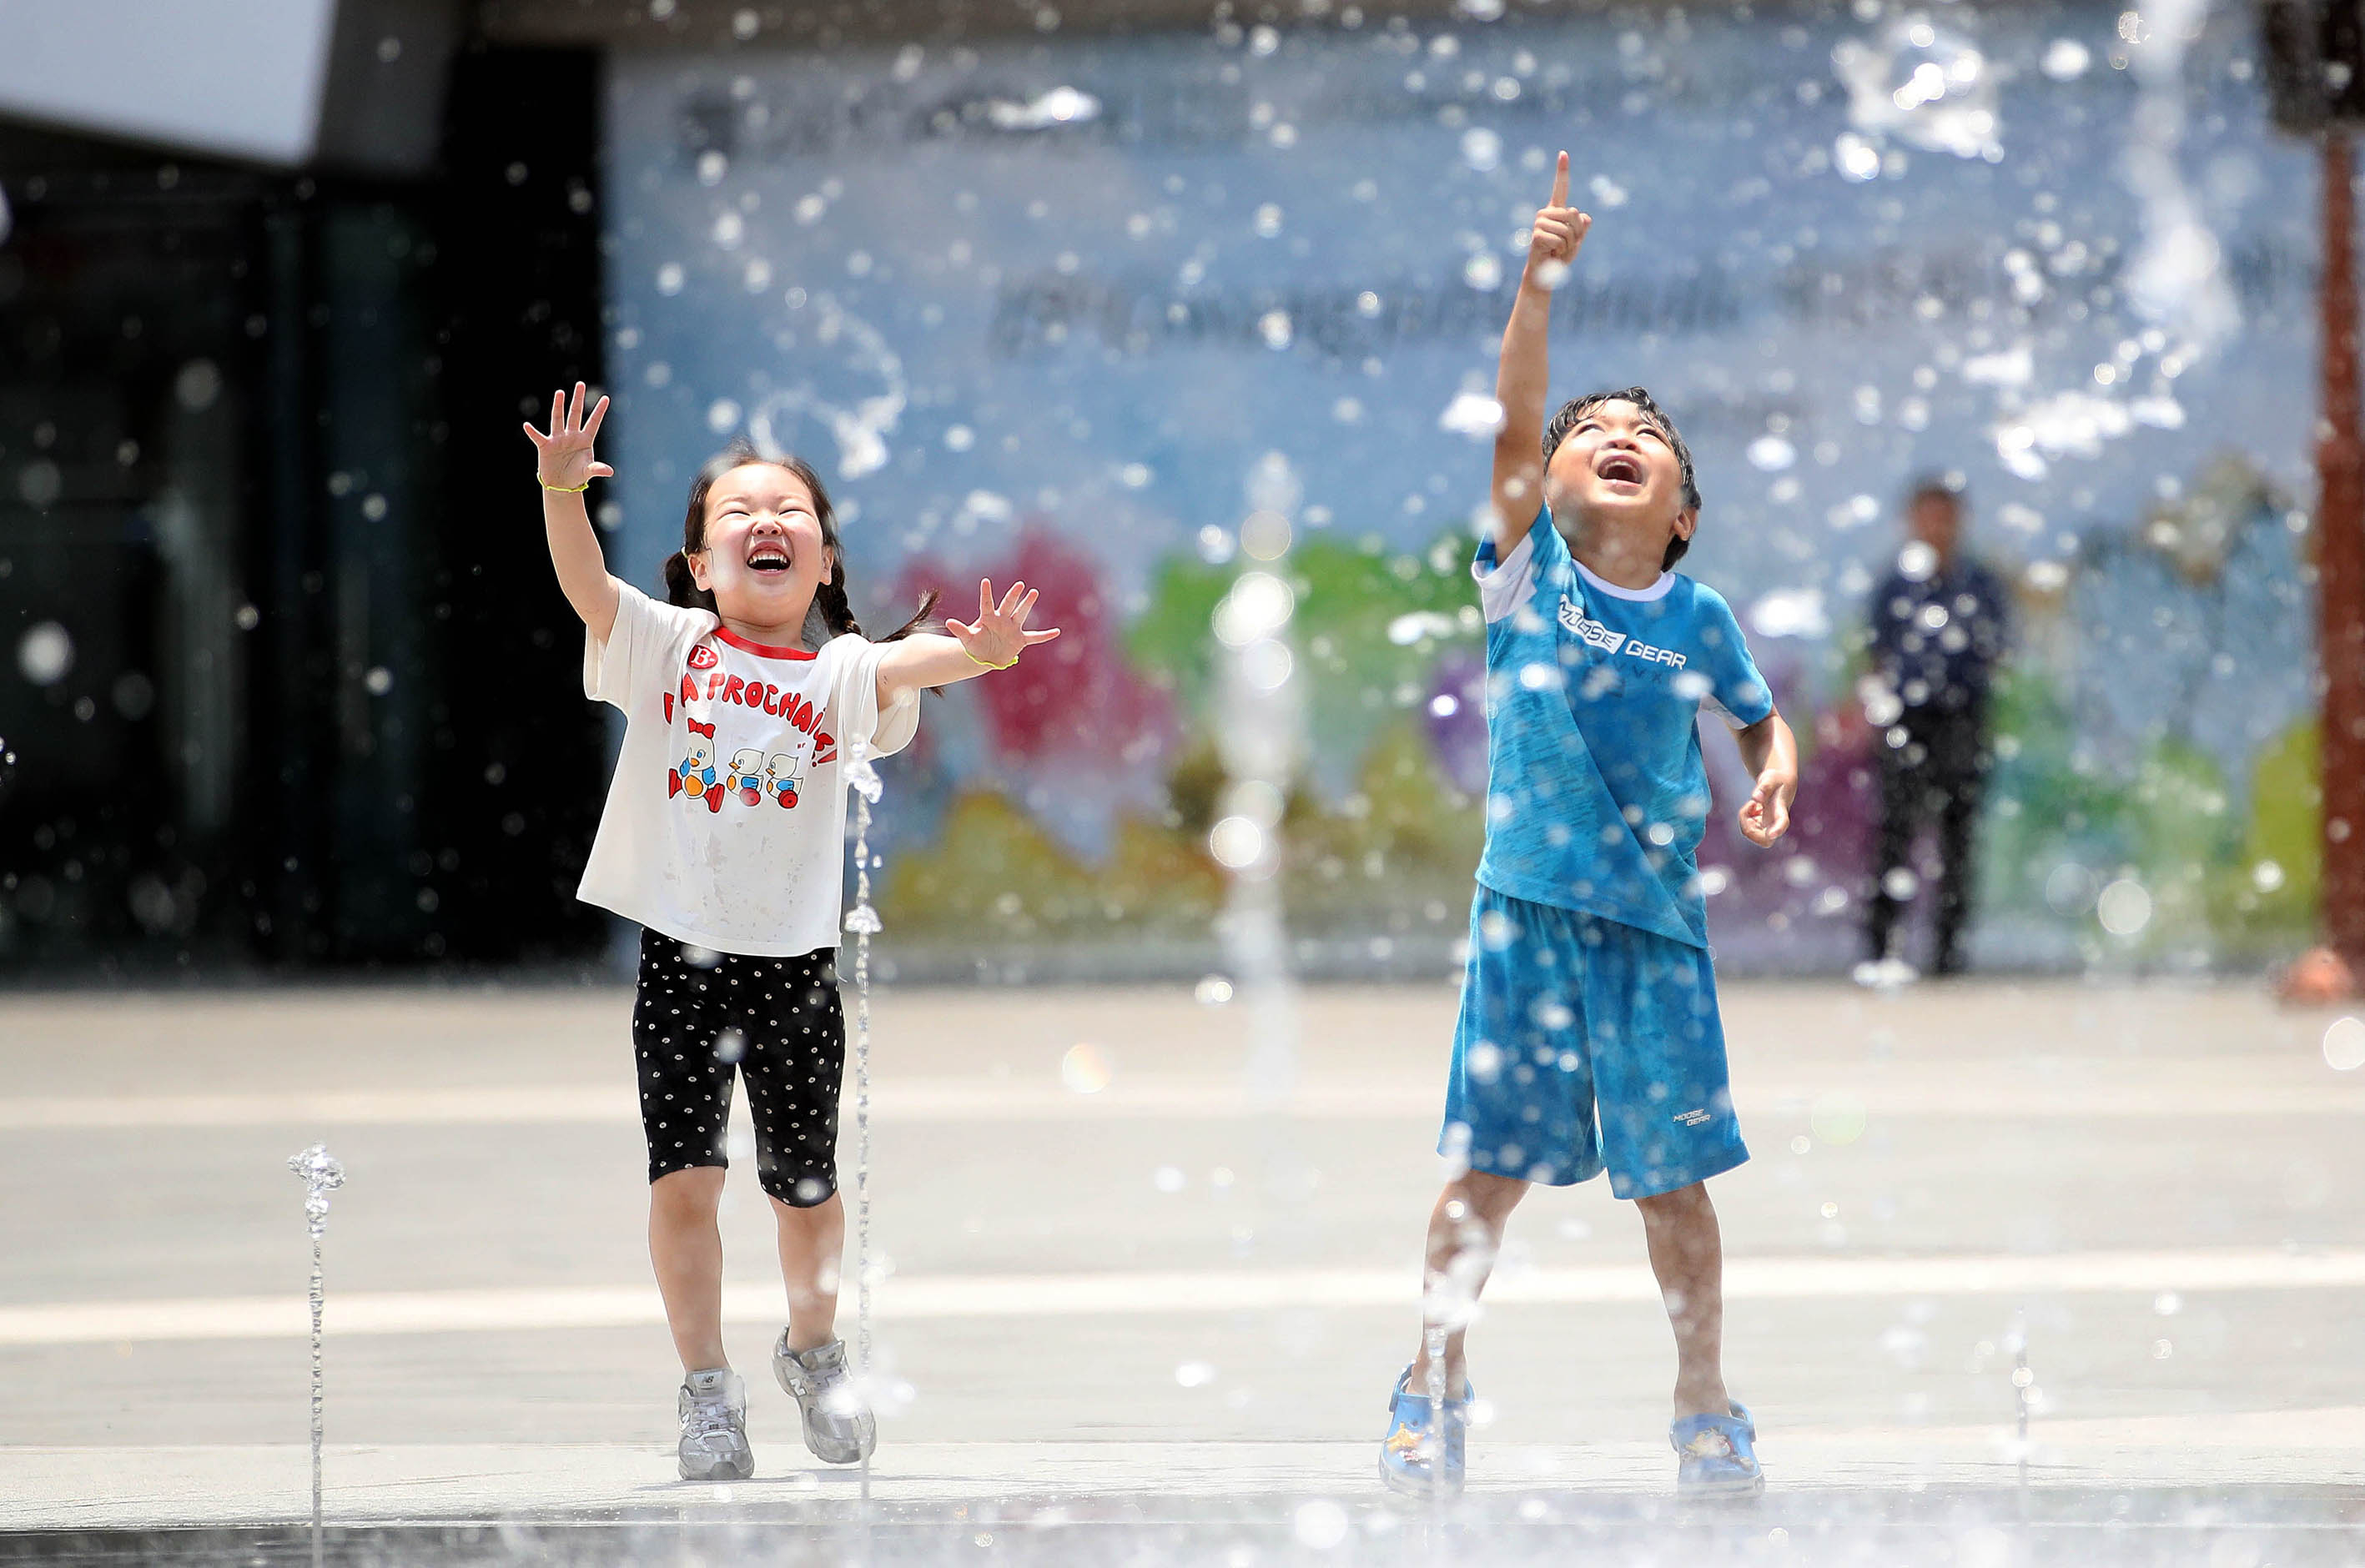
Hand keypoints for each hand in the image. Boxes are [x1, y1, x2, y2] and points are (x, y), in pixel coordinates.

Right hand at [523, 383, 613, 489]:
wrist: (561, 485)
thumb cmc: (576, 476)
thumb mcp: (587, 472)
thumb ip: (597, 469)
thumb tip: (610, 472)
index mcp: (585, 440)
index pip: (593, 422)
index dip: (599, 411)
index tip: (606, 398)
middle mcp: (571, 436)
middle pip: (575, 414)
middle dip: (578, 399)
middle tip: (580, 384)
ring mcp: (558, 439)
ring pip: (558, 419)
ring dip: (558, 406)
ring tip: (559, 392)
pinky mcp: (546, 446)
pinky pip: (538, 437)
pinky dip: (532, 432)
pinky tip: (527, 425)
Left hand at [948, 579, 1060, 668]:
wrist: (985, 656)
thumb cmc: (975, 646)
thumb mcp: (967, 639)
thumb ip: (960, 630)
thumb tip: (949, 622)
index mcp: (988, 618)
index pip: (986, 603)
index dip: (986, 593)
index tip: (985, 581)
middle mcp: (1002, 620)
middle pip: (1008, 605)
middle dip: (1013, 596)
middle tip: (1019, 585)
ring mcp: (1012, 628)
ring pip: (1021, 614)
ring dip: (1027, 605)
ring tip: (1033, 593)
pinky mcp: (1020, 639)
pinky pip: (1034, 637)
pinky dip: (1045, 635)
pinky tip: (1056, 632)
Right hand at [1524, 152, 1590, 289]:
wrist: (1545, 273)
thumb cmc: (1561, 255)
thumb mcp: (1578, 239)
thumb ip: (1583, 227)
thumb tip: (1584, 216)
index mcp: (1556, 210)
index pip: (1561, 188)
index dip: (1562, 171)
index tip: (1563, 153)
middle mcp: (1546, 212)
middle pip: (1574, 214)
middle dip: (1577, 233)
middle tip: (1566, 245)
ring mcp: (1539, 223)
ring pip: (1568, 229)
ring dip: (1569, 244)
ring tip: (1558, 250)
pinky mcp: (1536, 235)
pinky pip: (1560, 240)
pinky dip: (1561, 250)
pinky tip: (1552, 253)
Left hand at [1738, 769, 1794, 847]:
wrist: (1780, 783)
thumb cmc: (1776, 780)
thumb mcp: (1771, 778)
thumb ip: (1765, 787)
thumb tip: (1756, 798)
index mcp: (1782, 811)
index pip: (1782, 822)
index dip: (1778, 829)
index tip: (1771, 834)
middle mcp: (1776, 823)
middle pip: (1765, 840)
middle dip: (1749, 829)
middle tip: (1749, 808)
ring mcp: (1769, 827)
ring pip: (1752, 834)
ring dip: (1744, 820)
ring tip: (1752, 803)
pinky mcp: (1761, 826)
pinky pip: (1748, 829)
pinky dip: (1744, 818)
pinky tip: (1752, 807)